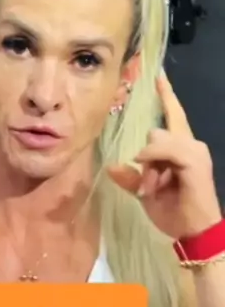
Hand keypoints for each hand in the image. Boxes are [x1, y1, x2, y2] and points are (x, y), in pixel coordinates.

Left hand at [107, 72, 221, 239]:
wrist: (193, 229)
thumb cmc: (173, 212)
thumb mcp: (145, 193)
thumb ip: (131, 178)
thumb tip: (111, 166)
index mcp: (180, 149)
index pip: (172, 116)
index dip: (166, 96)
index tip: (158, 77)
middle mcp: (190, 144)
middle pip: (156, 131)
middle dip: (146, 157)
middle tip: (147, 187)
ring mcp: (194, 150)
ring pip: (158, 138)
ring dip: (150, 166)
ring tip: (153, 189)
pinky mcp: (194, 159)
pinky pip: (165, 149)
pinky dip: (154, 161)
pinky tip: (152, 179)